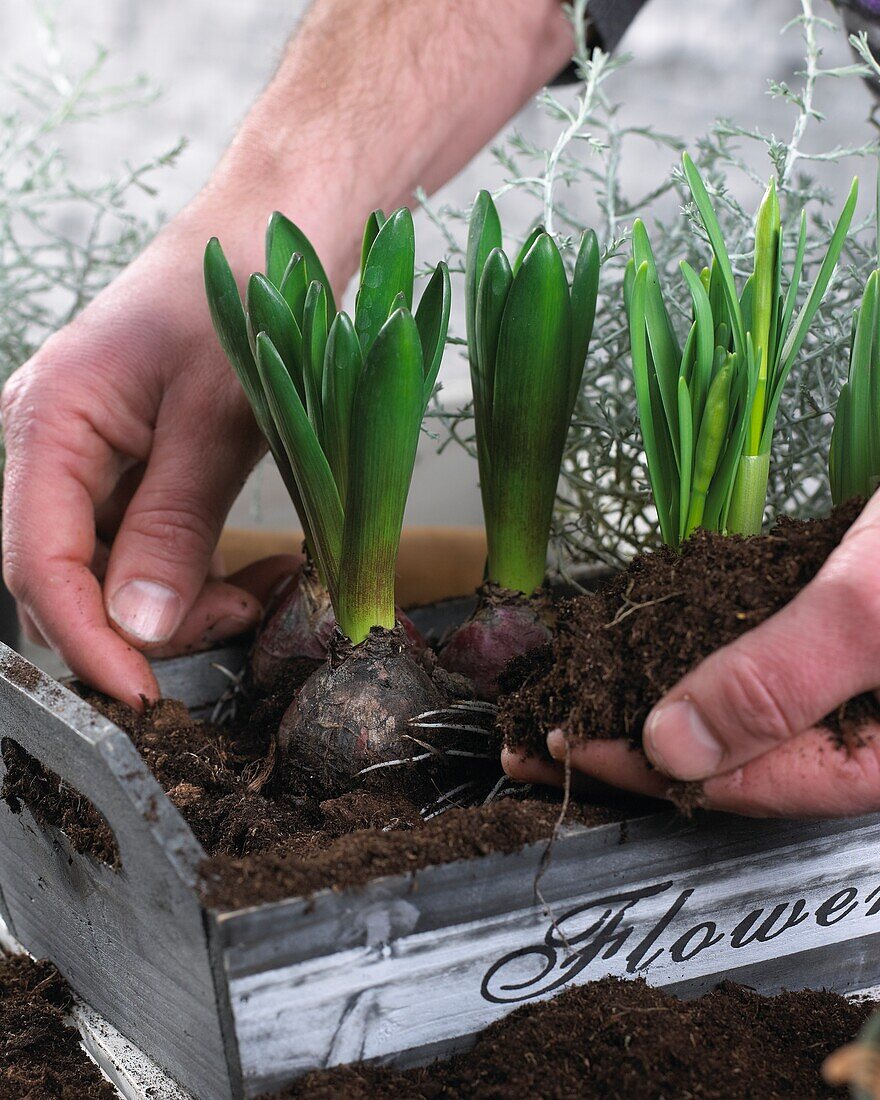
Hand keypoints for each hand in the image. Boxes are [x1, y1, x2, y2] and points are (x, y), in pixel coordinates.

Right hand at [1, 203, 303, 706]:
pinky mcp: (137, 467)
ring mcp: (94, 458)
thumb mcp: (216, 419)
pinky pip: (148, 545)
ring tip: (258, 590)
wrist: (273, 232)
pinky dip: (198, 573)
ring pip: (113, 570)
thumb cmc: (237, 291)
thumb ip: (173, 527)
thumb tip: (138, 628)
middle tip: (234, 621)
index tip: (145, 695)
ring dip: (181, 602)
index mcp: (48, 421)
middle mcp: (54, 445)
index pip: (38, 563)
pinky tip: (253, 572)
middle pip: (69, 576)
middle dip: (145, 623)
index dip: (87, 641)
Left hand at [504, 493, 879, 817]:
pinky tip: (648, 654)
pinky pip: (752, 663)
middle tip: (532, 743)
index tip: (557, 745)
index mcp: (876, 757)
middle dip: (627, 747)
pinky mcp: (839, 637)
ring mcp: (849, 684)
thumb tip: (672, 746)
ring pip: (732, 713)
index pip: (735, 782)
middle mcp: (860, 731)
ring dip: (648, 705)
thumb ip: (779, 680)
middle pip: (726, 758)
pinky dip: (690, 658)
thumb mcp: (877, 608)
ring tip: (571, 702)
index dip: (637, 766)